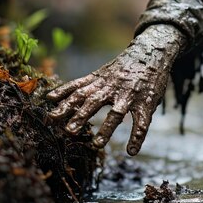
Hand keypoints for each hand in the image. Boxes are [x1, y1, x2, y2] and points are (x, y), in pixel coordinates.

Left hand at [47, 25, 185, 154]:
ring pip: (117, 113)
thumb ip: (81, 85)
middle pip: (94, 101)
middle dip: (81, 116)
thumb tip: (50, 97)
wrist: (152, 51)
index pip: (79, 90)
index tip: (50, 114)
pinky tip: (131, 151)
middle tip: (68, 131)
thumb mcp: (101, 72)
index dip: (64, 102)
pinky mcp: (146, 102)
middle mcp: (112, 87)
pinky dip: (137, 137)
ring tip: (96, 145)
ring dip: (106, 129)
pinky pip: (142, 122)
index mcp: (100, 80)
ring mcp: (130, 95)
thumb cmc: (123, 66)